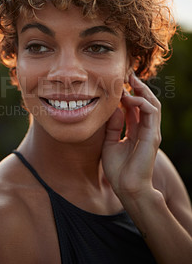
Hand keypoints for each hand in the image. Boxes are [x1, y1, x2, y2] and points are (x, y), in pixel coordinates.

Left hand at [101, 73, 161, 198]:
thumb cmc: (118, 170)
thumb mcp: (109, 142)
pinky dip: (142, 101)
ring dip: (142, 90)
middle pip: (146, 102)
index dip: (128, 94)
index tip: (118, 83)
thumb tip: (113, 107)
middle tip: (127, 75)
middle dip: (137, 87)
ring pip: (152, 104)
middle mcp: (145, 129)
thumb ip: (113, 126)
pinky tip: (130, 98)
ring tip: (131, 80)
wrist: (126, 188)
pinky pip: (151, 112)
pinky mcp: (153, 135)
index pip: (135, 107)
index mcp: (135, 131)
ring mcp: (151, 132)